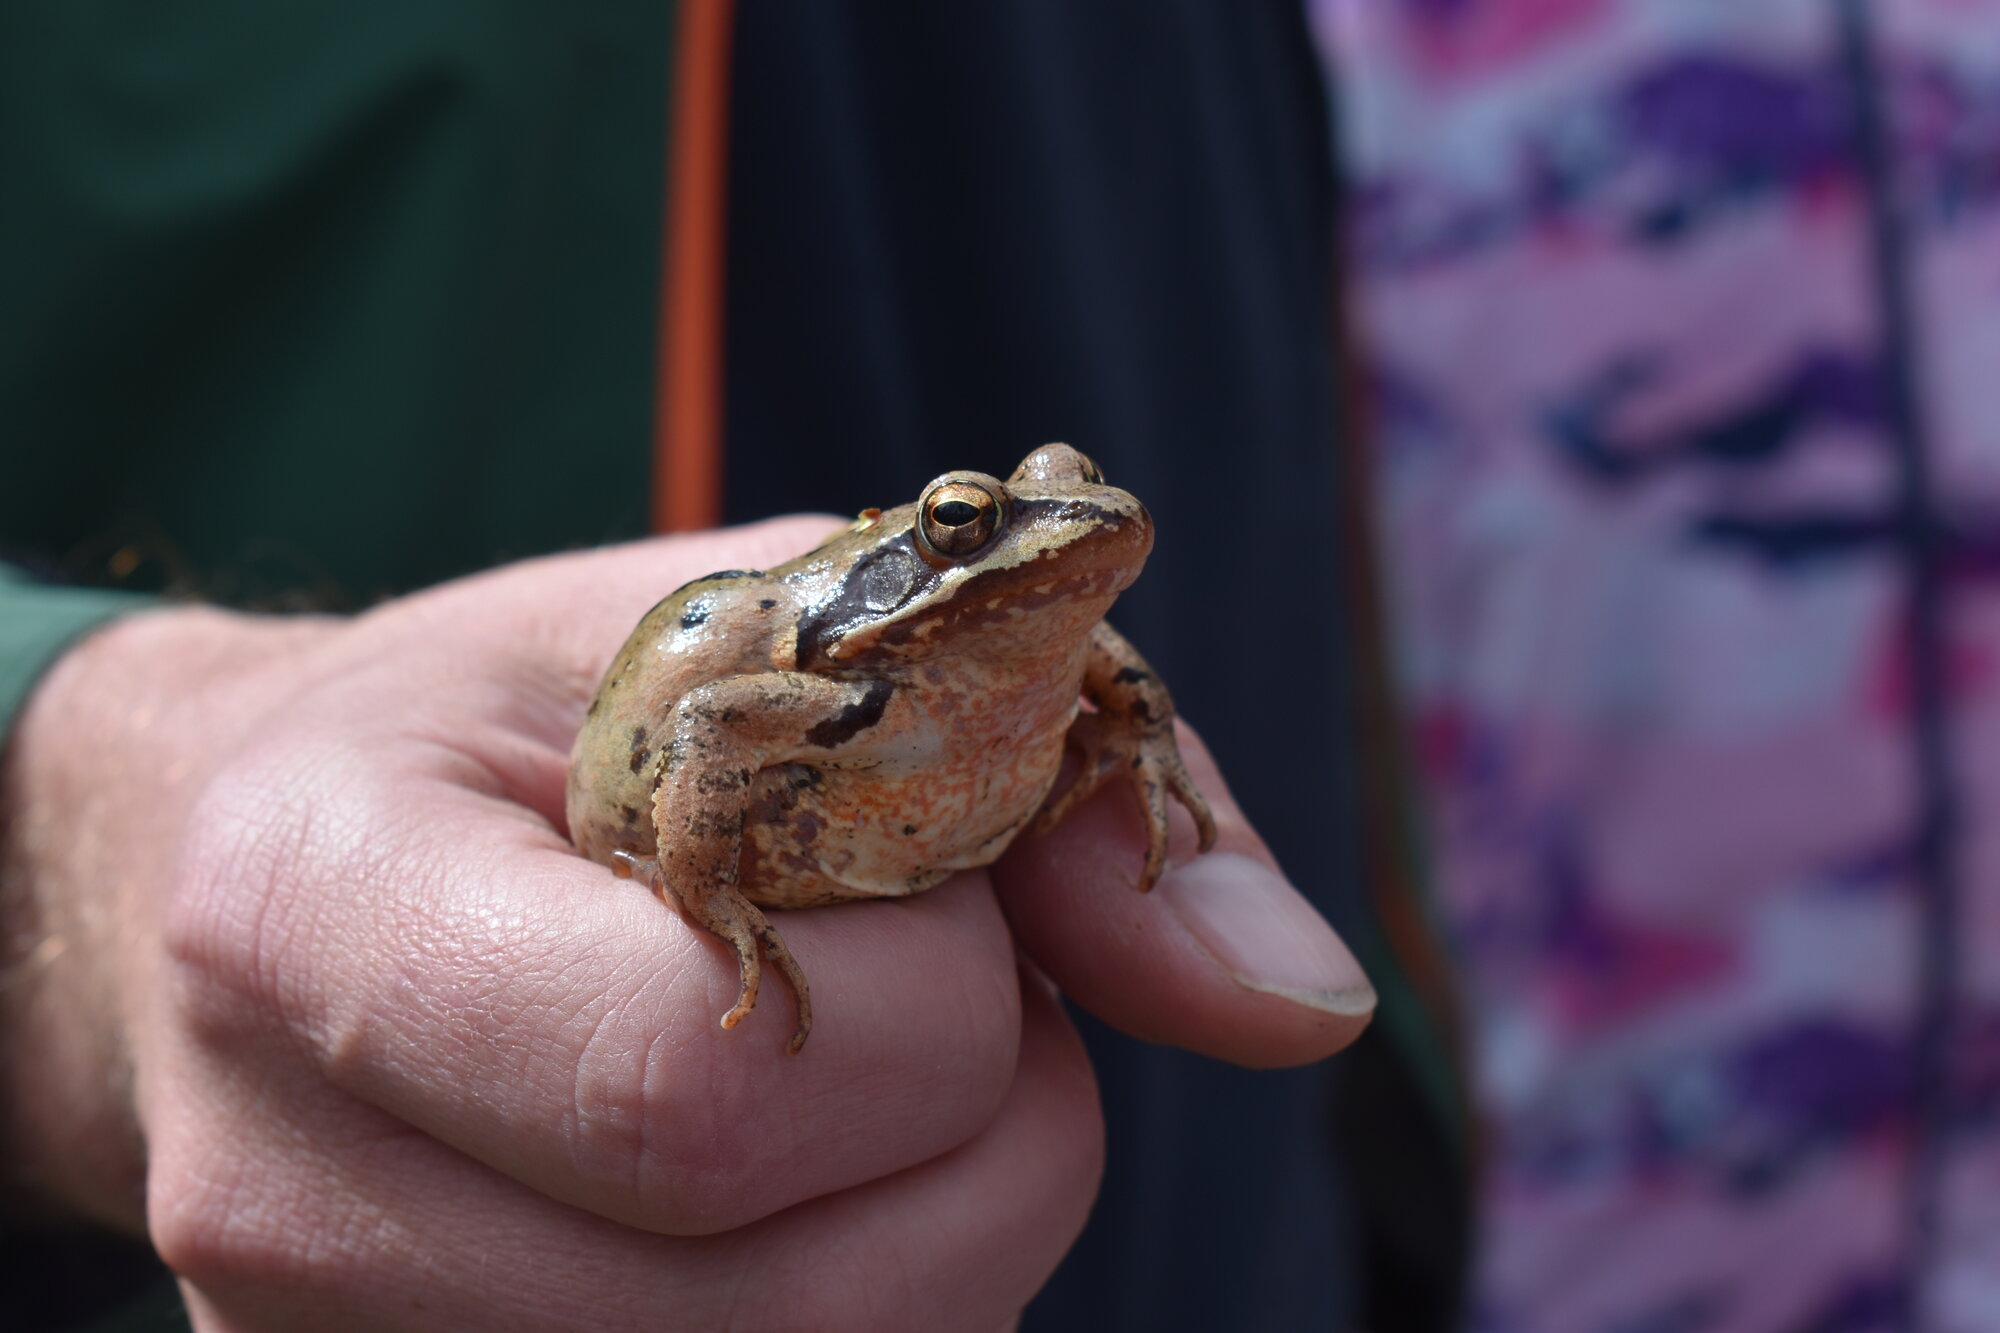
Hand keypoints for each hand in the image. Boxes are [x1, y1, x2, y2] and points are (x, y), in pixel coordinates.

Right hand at [0, 518, 1371, 1330]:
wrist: (248, 852)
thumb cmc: (530, 714)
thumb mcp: (775, 635)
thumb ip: (1050, 783)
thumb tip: (1303, 1005)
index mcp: (323, 913)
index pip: (710, 1089)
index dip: (935, 1004)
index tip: (923, 886)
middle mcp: (288, 1185)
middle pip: (795, 1306)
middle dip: (995, 1137)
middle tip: (949, 996)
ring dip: (953, 1230)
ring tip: (870, 1073)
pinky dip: (879, 1300)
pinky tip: (811, 1183)